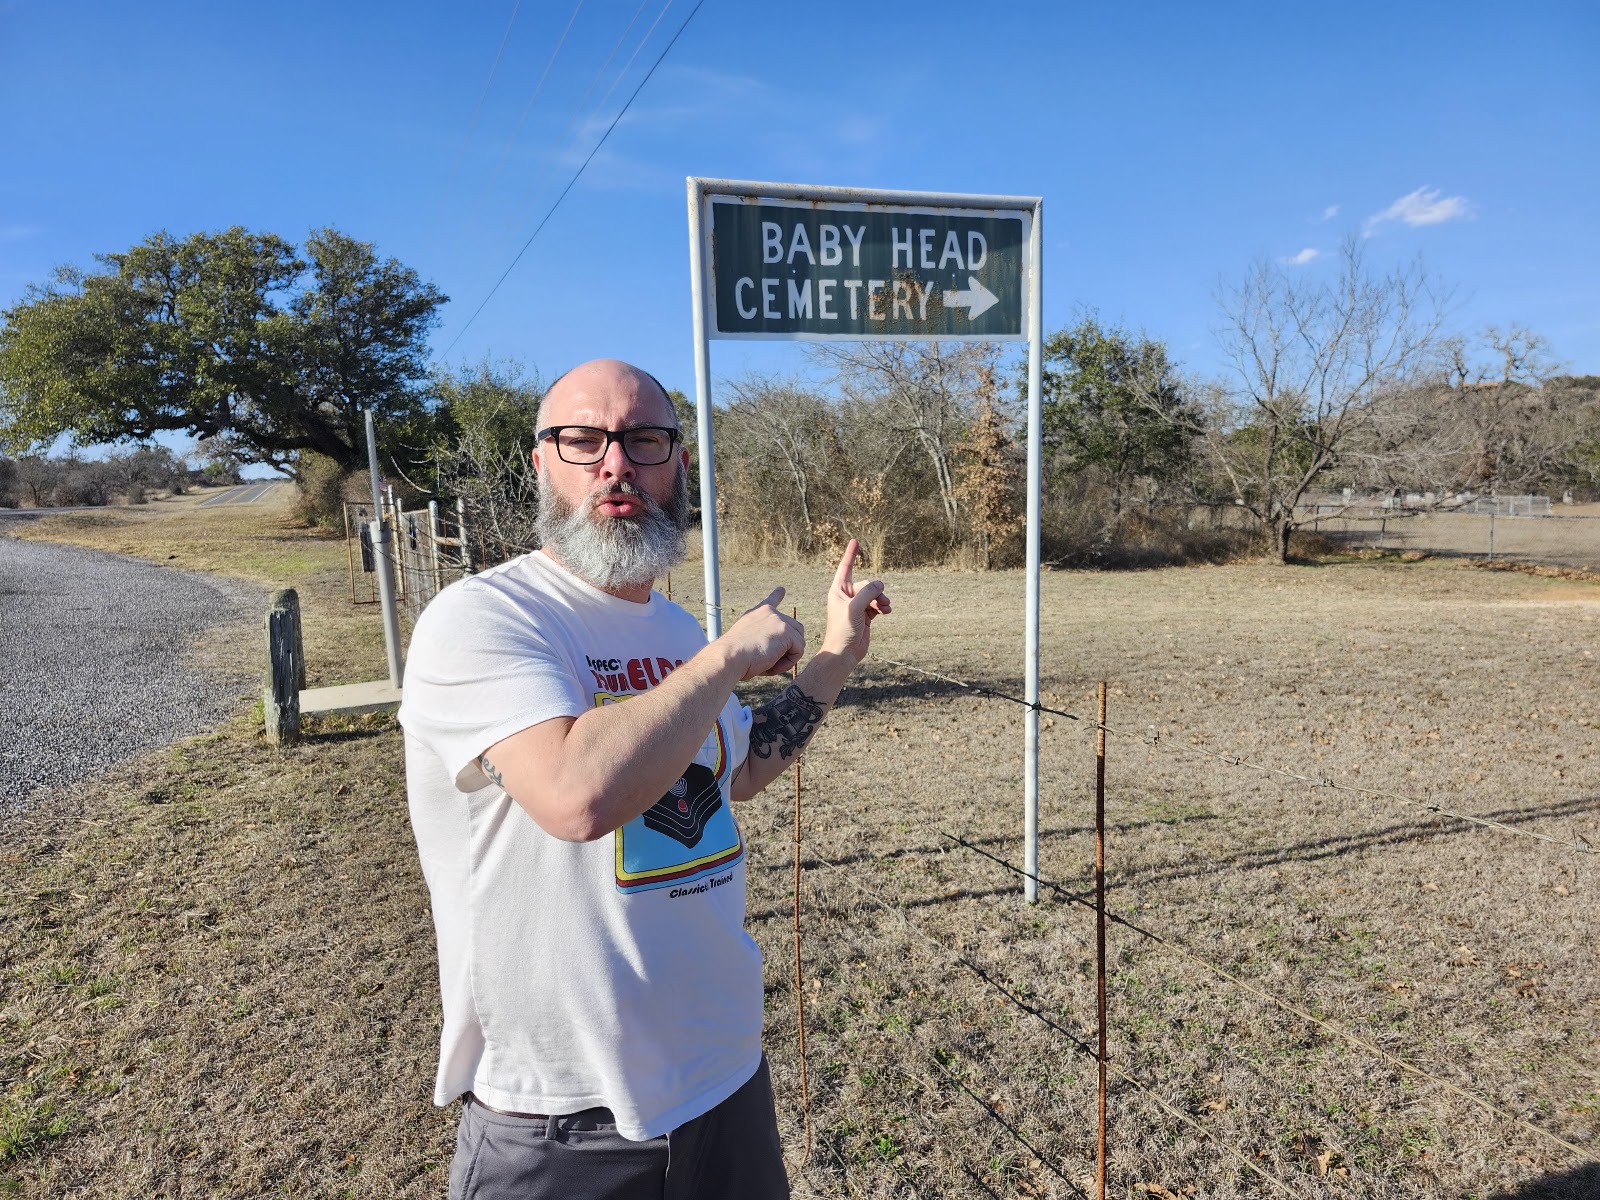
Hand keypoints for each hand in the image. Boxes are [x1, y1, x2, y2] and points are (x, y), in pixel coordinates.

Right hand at [721, 587, 806, 680]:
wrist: (729, 656)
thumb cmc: (733, 657)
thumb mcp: (745, 641)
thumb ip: (762, 638)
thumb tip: (777, 649)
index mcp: (756, 614)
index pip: (770, 602)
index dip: (777, 596)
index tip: (781, 589)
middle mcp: (769, 613)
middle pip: (793, 630)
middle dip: (787, 648)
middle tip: (768, 662)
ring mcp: (780, 620)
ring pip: (798, 642)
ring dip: (788, 657)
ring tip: (769, 664)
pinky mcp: (787, 631)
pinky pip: (799, 650)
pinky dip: (789, 662)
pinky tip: (773, 664)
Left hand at [821, 540, 890, 664]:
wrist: (844, 653)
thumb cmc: (843, 630)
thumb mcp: (854, 608)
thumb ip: (867, 592)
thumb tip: (880, 583)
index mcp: (838, 590)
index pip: (846, 567)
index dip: (851, 554)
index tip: (854, 540)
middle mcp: (847, 596)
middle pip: (866, 584)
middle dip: (876, 591)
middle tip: (880, 602)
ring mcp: (856, 606)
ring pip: (874, 594)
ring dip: (882, 599)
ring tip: (886, 608)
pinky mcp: (865, 615)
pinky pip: (877, 604)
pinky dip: (883, 607)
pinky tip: (886, 612)